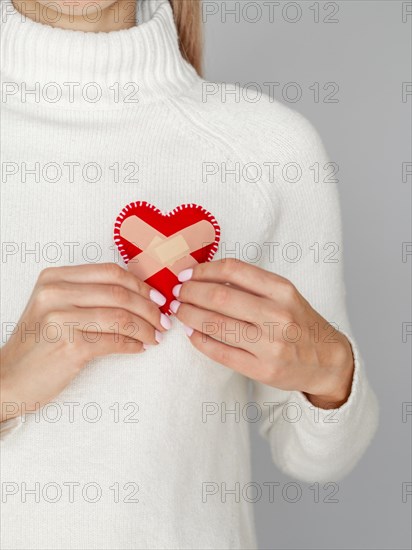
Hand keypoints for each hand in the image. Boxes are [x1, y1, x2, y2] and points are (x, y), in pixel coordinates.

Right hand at [0, 263, 169, 421]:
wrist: (8, 378)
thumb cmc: (38, 343)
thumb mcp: (54, 306)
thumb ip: (88, 294)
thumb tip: (140, 294)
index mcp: (54, 277)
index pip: (110, 272)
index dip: (140, 285)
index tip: (157, 298)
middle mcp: (55, 293)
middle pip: (120, 293)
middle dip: (150, 307)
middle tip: (164, 320)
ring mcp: (61, 319)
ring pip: (122, 317)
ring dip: (146, 329)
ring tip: (155, 337)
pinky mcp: (69, 346)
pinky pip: (115, 341)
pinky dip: (134, 345)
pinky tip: (140, 348)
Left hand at [170, 259, 354, 408]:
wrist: (328, 360)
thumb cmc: (300, 323)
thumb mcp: (285, 295)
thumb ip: (251, 284)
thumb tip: (205, 276)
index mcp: (283, 290)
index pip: (233, 270)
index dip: (204, 270)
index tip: (189, 273)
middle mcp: (278, 315)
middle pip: (220, 297)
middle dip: (190, 292)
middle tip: (178, 293)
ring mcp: (270, 345)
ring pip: (216, 324)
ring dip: (189, 315)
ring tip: (180, 311)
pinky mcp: (262, 370)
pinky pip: (220, 352)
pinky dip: (199, 340)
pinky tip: (191, 333)